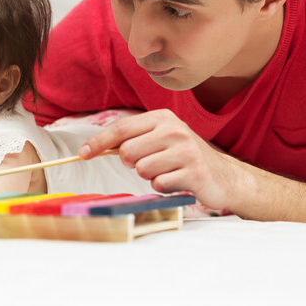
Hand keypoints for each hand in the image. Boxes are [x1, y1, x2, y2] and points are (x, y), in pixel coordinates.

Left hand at [78, 109, 245, 210]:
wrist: (224, 176)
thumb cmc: (183, 157)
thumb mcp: (160, 139)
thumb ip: (132, 139)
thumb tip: (94, 146)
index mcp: (162, 118)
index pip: (121, 128)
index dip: (98, 142)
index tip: (82, 153)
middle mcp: (174, 129)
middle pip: (127, 152)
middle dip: (133, 163)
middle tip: (152, 163)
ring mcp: (185, 150)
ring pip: (142, 169)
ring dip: (150, 176)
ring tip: (168, 172)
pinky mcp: (194, 172)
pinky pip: (159, 185)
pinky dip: (164, 188)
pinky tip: (178, 181)